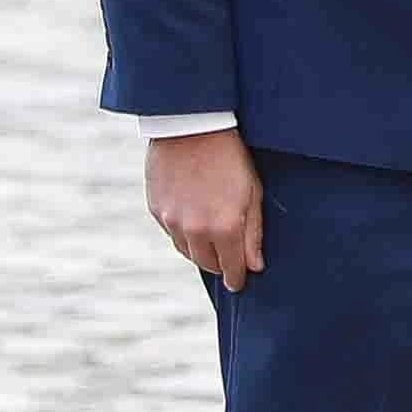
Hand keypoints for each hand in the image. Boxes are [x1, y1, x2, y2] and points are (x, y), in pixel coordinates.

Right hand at [147, 126, 266, 288]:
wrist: (191, 128)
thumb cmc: (231, 158)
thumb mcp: (253, 192)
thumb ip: (253, 233)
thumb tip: (255, 266)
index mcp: (225, 227)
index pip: (232, 268)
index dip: (237, 279)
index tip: (240, 283)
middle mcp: (196, 230)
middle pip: (207, 264)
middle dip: (220, 267)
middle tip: (230, 264)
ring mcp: (172, 221)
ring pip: (187, 251)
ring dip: (201, 252)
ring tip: (213, 245)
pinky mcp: (156, 210)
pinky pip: (172, 233)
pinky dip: (184, 235)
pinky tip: (195, 223)